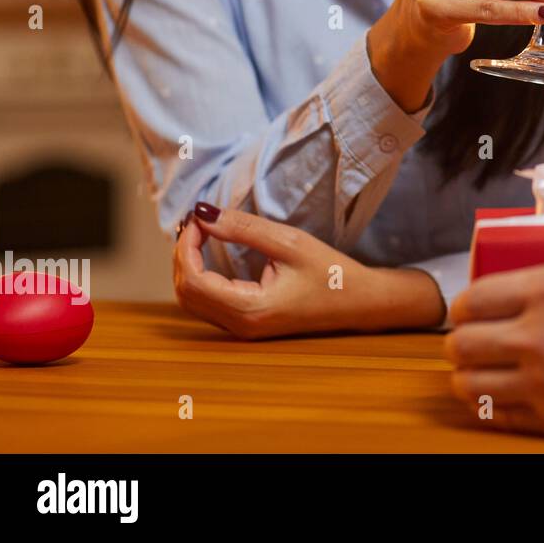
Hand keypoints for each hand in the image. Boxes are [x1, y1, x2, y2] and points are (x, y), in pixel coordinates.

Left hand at [173, 206, 443, 338]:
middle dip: (183, 255)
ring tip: (200, 234)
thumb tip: (202, 214)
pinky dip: (201, 277)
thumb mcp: (289, 242)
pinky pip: (208, 303)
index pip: (193, 280)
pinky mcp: (247, 324)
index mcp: (250, 309)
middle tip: (197, 223)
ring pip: (193, 300)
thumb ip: (243, 229)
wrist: (361, 302)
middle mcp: (240, 326)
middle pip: (186, 293)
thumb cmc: (332, 272)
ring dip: (189, 266)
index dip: (186, 246)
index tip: (198, 219)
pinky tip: (209, 254)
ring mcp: (243, 329)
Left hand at [445, 207, 543, 443]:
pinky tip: (502, 395)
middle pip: (462, 342)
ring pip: (471, 383)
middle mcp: (540, 335)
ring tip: (484, 368)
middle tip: (477, 335)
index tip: (476, 305)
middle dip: (463, 336)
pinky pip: (498, 417)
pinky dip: (490, 406)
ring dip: (471, 373)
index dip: (467, 301)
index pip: (474, 296)